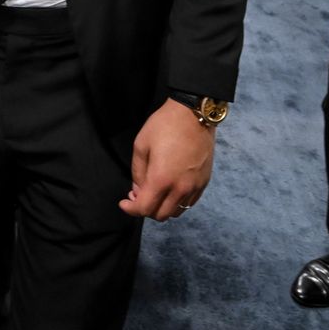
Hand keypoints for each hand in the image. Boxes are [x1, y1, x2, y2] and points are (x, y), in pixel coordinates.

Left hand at [119, 99, 215, 221]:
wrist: (193, 114)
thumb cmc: (164, 125)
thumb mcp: (141, 145)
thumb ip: (138, 172)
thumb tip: (138, 190)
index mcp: (162, 179)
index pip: (145, 208)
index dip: (131, 209)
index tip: (124, 203)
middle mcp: (180, 188)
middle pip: (161, 215)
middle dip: (146, 209)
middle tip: (138, 195)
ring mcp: (195, 186)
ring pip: (176, 212)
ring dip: (162, 207)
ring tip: (154, 192)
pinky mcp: (204, 182)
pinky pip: (189, 202)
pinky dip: (177, 202)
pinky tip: (170, 189)